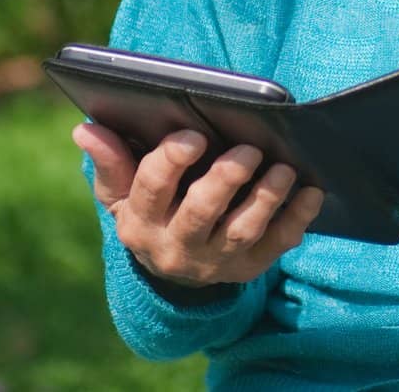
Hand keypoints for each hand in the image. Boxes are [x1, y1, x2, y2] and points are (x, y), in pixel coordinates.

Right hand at [73, 123, 324, 287]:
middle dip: (225, 180)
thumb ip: (110, 161)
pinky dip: (298, 218)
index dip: (171, 161)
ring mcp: (216, 260)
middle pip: (201, 214)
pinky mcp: (250, 267)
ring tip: (283, 168)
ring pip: (243, 231)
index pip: (151, 189)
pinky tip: (312, 192)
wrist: (174, 269)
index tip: (192, 135)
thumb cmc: (150, 209)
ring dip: (266, 199)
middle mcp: (177, 246)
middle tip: (248, 149)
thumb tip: (85, 129)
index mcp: (141, 220)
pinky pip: (278, 244)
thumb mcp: (122, 192)